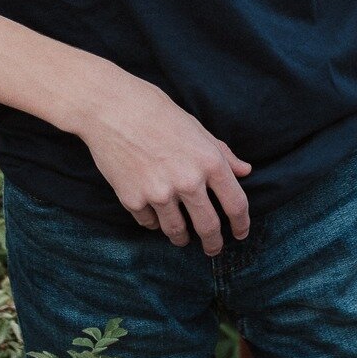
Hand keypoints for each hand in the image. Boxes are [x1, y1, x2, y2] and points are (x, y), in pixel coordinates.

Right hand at [79, 71, 251, 253]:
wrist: (111, 108)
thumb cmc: (157, 112)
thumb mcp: (196, 128)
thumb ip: (221, 153)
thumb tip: (245, 171)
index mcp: (209, 161)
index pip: (235, 204)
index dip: (241, 224)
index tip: (240, 233)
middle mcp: (188, 181)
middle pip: (209, 227)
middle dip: (213, 243)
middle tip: (213, 249)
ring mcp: (159, 193)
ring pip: (177, 231)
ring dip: (181, 237)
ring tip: (182, 236)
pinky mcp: (133, 199)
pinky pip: (149, 223)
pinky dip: (153, 221)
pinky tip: (154, 214)